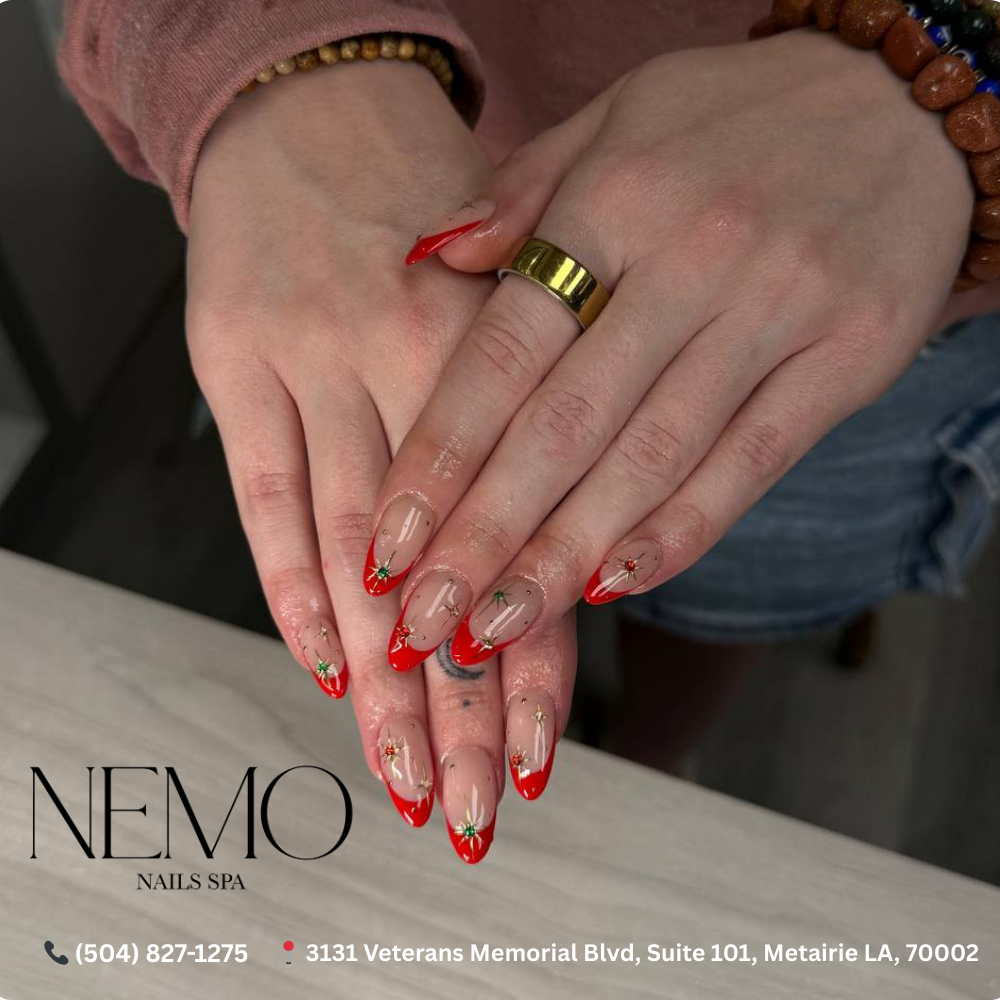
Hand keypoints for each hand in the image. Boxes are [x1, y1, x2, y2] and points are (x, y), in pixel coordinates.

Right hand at [186, 59, 568, 855]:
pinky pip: (264, 494)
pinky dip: (292, 587)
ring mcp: (315, 365)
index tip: (537, 757)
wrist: (320, 113)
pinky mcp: (238, 362)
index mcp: (501, 354)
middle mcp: (410, 367)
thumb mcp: (514, 298)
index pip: (524, 542)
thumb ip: (539, 416)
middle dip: (456, 708)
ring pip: (354, 552)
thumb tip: (563, 554)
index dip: (529, 660)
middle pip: (439, 573)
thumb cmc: (431, 217)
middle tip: (475, 810)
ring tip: (406, 778)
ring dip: (379, 678)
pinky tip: (326, 666)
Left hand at [370, 31, 972, 772]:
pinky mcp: (843, 362)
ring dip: (562, 560)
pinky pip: (749, 464)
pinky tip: (613, 585)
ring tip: (495, 630)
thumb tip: (431, 261)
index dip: (440, 457)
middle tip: (422, 620)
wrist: (904, 99)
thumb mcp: (616, 113)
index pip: (503, 354)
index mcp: (613, 201)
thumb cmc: (736, 114)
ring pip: (648, 463)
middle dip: (483, 538)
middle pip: (562, 429)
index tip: (388, 540)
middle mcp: (688, 264)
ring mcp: (772, 316)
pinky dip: (679, 532)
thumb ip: (522, 193)